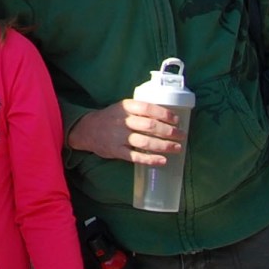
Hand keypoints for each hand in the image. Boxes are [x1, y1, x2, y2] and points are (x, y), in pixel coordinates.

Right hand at [67, 99, 183, 165]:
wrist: (87, 129)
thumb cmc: (111, 117)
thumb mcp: (123, 106)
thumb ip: (140, 109)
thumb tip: (168, 115)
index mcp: (126, 106)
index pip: (148, 108)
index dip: (165, 114)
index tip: (177, 120)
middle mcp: (123, 121)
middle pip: (150, 126)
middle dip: (169, 132)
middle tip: (181, 136)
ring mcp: (119, 137)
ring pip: (145, 142)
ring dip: (163, 146)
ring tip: (177, 148)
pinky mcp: (116, 151)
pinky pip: (135, 157)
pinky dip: (150, 160)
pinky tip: (162, 161)